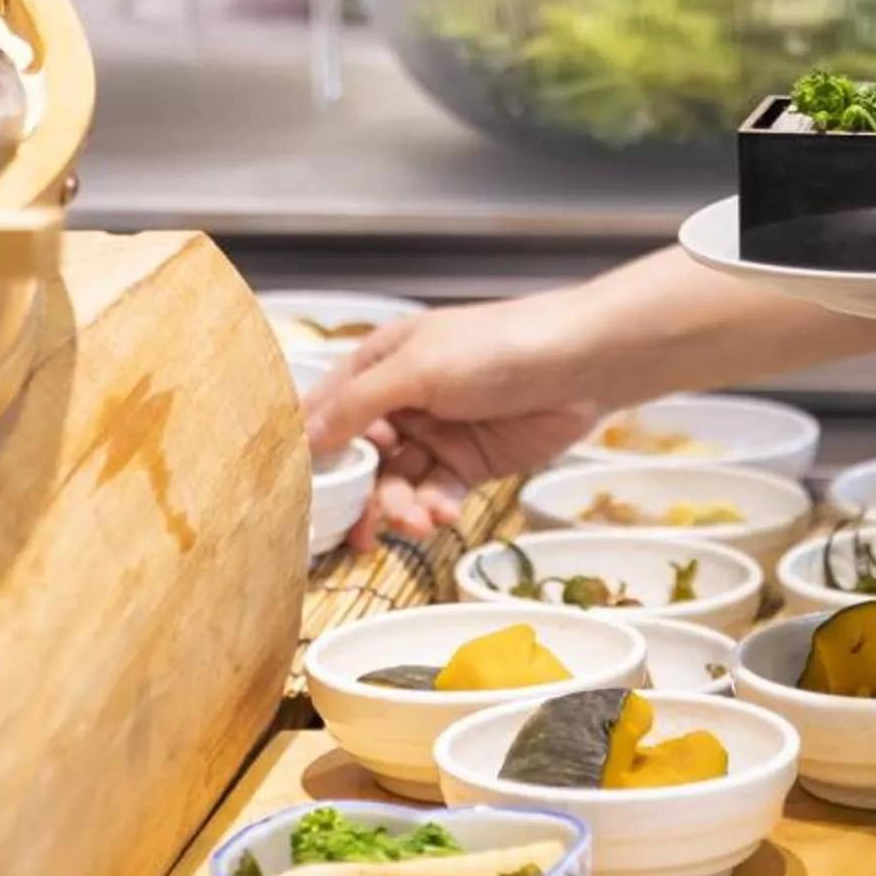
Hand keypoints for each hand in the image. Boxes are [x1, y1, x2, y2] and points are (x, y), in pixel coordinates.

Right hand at [303, 295, 603, 544]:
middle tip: (356, 528)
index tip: (294, 489)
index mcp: (380, 362)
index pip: (327, 408)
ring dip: (399, 505)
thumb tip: (306, 436)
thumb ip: (359, 403)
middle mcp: (401, 399)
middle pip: (359, 456)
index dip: (310, 448)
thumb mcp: (418, 369)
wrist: (581, 365)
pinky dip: (432, 508)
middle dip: (357, 491)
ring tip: (414, 520)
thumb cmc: (498, 348)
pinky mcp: (468, 462)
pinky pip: (435, 493)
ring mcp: (435, 432)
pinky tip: (439, 515)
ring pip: (396, 482)